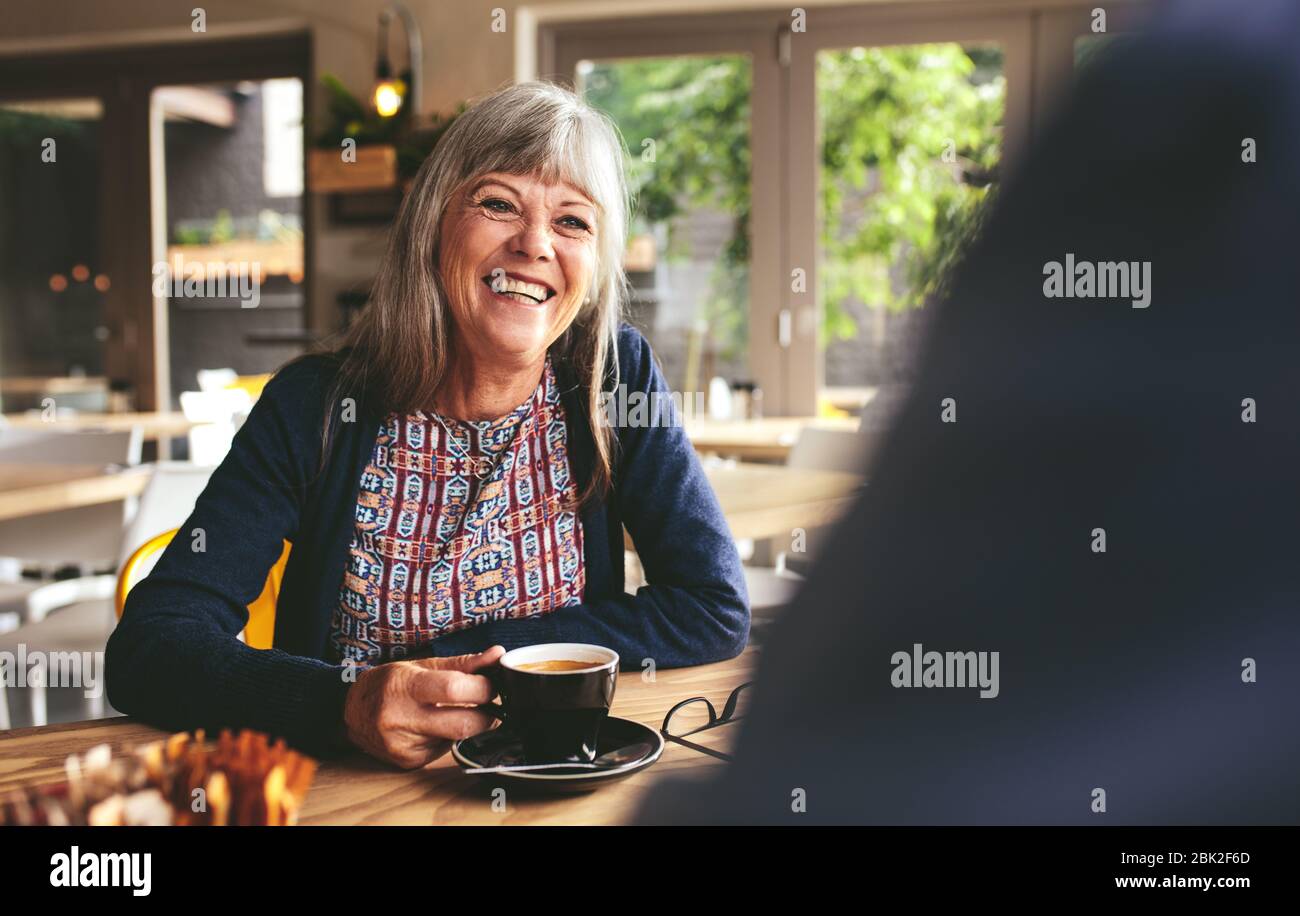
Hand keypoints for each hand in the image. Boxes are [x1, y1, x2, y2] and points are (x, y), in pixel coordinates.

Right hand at [343, 646, 505, 767]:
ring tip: (452, 710)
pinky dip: (448, 737)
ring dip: (466, 724)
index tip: (493, 684)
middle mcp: (400, 719)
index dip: (483, 688)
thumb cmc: (388, 683)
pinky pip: (444, 751)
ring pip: (457, 738)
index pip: (454, 689)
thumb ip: (462, 663)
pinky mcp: (407, 762)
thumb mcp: (421, 665)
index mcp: (405, 687)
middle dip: (487, 714)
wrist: (349, 711)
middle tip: (489, 703)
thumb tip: (497, 654)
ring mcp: (403, 745)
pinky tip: (435, 727)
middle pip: (463, 724)